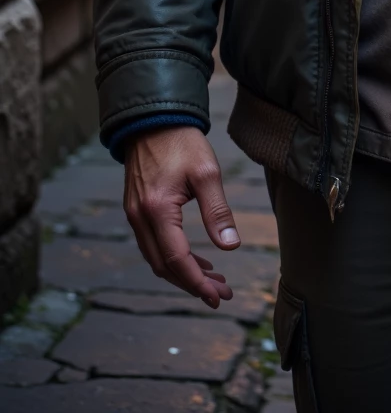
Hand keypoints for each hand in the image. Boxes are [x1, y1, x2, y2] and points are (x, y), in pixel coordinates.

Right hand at [123, 126, 239, 308]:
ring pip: (157, 258)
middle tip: (221, 293)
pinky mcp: (136, 210)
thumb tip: (230, 246)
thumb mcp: (207, 172)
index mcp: (157, 210)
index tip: (217, 297)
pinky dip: (174, 257)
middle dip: (193, 283)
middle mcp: (139, 218)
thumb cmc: (182, 142)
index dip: (197, 282)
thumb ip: (217, 211)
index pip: (176, 260)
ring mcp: (134, 215)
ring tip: (214, 280)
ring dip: (184, 272)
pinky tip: (196, 258)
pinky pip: (153, 244)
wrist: (154, 119)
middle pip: (163, 266)